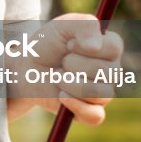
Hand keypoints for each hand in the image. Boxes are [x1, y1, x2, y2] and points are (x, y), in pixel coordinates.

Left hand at [7, 13, 123, 125]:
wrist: (26, 69)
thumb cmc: (47, 45)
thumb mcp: (62, 25)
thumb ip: (83, 25)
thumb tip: (95, 47)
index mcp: (109, 48)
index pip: (114, 48)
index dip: (86, 45)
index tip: (68, 43)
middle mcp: (111, 71)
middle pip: (106, 71)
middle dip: (74, 64)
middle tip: (62, 61)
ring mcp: (102, 93)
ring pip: (100, 93)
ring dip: (71, 83)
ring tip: (58, 76)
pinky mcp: (90, 112)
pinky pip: (95, 116)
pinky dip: (76, 105)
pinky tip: (61, 95)